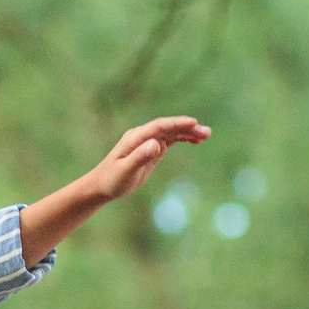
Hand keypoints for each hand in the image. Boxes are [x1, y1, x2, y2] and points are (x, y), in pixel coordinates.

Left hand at [88, 115, 210, 201]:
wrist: (102, 186)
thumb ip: (140, 157)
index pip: (159, 127)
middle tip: (207, 132)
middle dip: (188, 128)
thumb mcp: (126, 170)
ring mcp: (147, 141)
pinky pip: (170, 140)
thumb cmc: (111, 180)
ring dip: (188, 132)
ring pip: (171, 133)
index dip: (176, 124)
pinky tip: (195, 141)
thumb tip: (156, 144)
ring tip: (206, 135)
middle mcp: (142, 136)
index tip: (193, 122)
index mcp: (135, 138)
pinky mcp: (151, 149)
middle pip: (168, 128)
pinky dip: (183, 139)